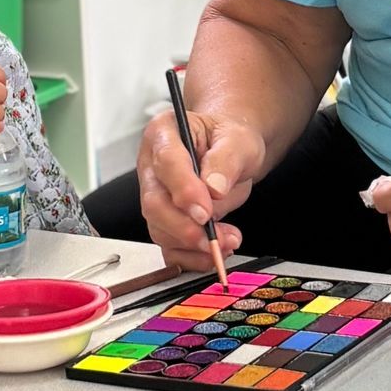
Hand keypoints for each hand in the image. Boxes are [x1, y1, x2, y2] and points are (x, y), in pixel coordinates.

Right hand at [137, 106, 265, 265]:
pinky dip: (192, 257)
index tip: (204, 212)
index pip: (166, 162)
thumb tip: (214, 188)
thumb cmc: (229, 139)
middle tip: (216, 238)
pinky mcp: (164, 221)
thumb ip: (226, 160)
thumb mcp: (238, 139)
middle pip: (155, 203)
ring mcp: (155, 195)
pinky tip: (214, 252)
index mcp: (164, 133)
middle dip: (186, 227)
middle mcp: (152, 166)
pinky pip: (169, 247)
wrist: (231, 152)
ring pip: (160, 229)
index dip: (184, 190)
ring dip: (193, 245)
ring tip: (226, 242)